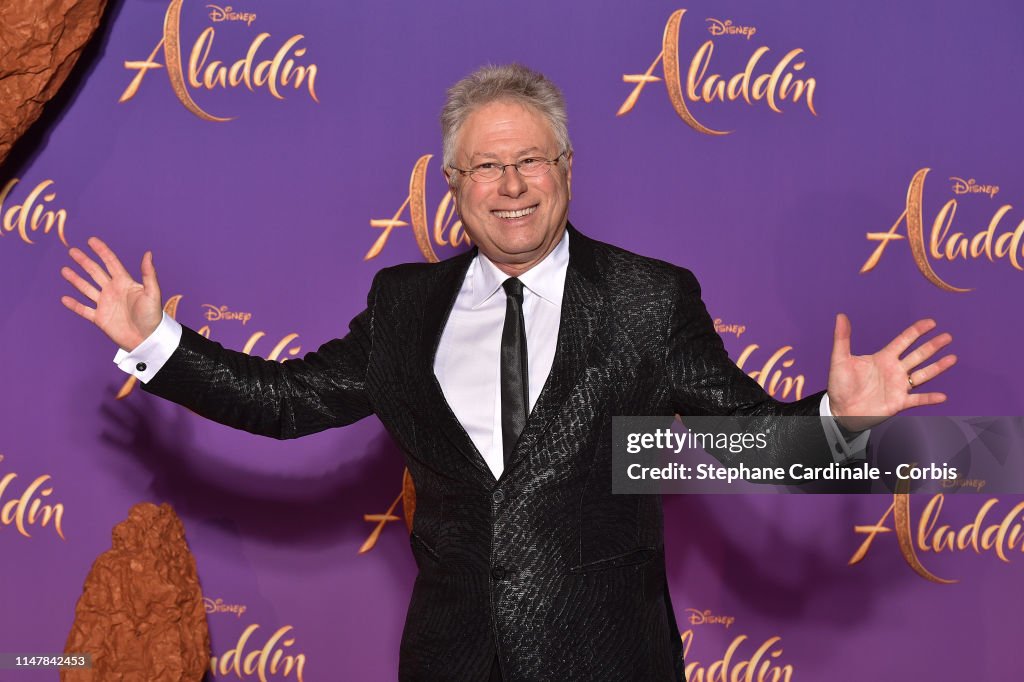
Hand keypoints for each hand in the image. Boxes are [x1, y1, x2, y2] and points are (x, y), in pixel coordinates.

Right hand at [61, 237, 163, 350]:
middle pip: (95, 272)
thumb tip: (148, 253)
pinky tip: (64, 298)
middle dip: (84, 261)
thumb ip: (148, 274)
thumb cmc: (153, 316)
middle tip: (72, 250)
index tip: (91, 240)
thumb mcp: (152, 293)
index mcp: (125, 283)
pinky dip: (74, 305)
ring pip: (86, 288)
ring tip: (64, 270)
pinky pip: (84, 309)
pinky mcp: (100, 318)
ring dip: (75, 279)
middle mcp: (113, 290)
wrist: (147, 339)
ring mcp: (105, 304)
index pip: (111, 263)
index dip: (102, 251)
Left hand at [827, 313, 956, 430]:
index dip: (917, 331)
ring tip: (953, 358)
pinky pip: (918, 400)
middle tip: (947, 337)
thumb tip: (841, 316)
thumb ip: (842, 338)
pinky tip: (942, 396)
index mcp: (883, 357)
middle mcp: (894, 370)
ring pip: (923, 374)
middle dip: (932, 346)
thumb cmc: (839, 385)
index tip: (931, 322)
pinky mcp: (899, 402)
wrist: (839, 410)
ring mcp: (898, 386)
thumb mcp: (840, 360)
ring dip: (937, 367)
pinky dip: (929, 398)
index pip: (904, 341)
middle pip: (918, 355)